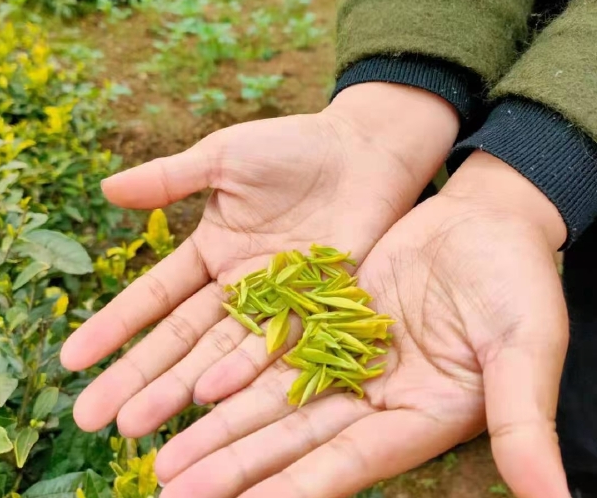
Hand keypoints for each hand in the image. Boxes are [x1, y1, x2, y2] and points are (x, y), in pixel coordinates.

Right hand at [60, 83, 458, 435]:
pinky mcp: (318, 308)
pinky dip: (245, 371)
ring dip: (181, 386)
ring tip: (139, 422)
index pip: (156, 297)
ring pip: (222, 353)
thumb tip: (104, 188)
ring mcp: (277, 301)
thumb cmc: (292, 147)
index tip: (73, 358)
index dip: (115, 327)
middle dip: (138, 375)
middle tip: (93, 416)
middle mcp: (239, 285)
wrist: (362, 152)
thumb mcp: (223, 158)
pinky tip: (211, 397)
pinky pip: (277, 346)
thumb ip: (170, 178)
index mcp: (212, 250)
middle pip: (182, 338)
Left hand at [154, 152, 570, 497]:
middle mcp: (377, 397)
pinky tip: (196, 384)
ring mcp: (349, 359)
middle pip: (296, 440)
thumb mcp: (526, 345)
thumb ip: (524, 418)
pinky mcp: (330, 319)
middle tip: (173, 488)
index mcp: (421, 415)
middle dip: (235, 466)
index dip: (295, 489)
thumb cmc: (520, 281)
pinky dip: (238, 365)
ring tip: (167, 454)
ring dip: (223, 424)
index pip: (349, 463)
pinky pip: (277, 346)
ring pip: (275, 398)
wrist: (486, 221)